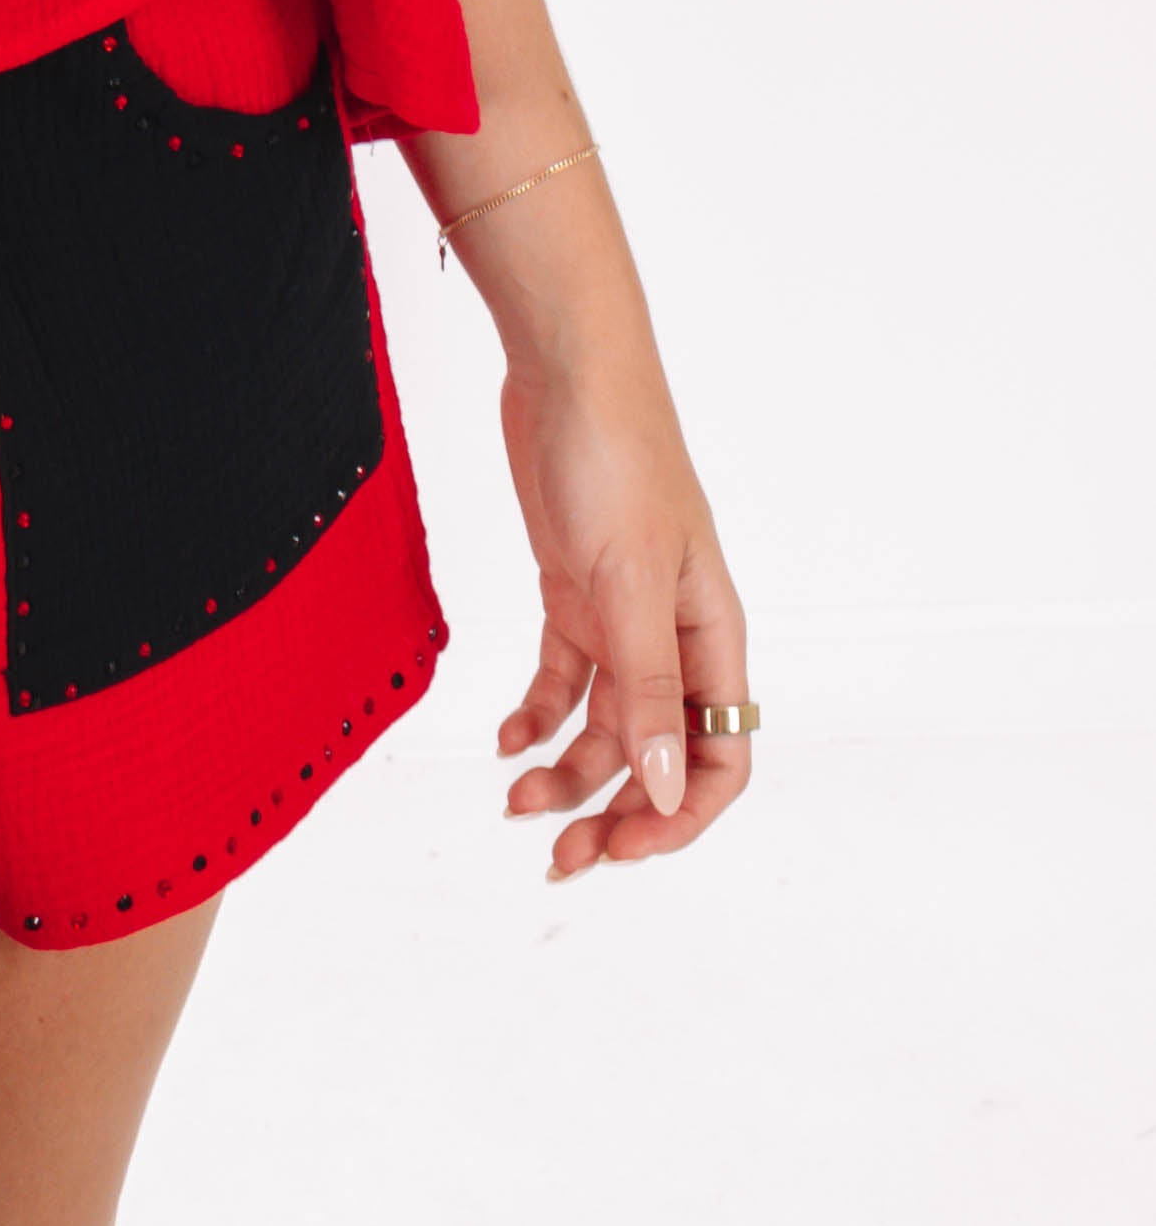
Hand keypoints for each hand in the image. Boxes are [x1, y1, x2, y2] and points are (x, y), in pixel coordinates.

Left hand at [494, 344, 751, 879]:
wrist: (566, 369)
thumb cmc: (618, 457)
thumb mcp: (630, 581)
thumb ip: (646, 687)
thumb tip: (663, 790)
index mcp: (712, 635)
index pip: (721, 757)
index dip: (679, 814)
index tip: (622, 846)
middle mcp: (673, 635)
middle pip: (656, 755)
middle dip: (615, 812)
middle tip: (563, 856)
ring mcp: (621, 615)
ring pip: (604, 725)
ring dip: (566, 771)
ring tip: (516, 801)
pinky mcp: (574, 591)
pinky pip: (563, 678)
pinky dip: (536, 716)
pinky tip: (505, 738)